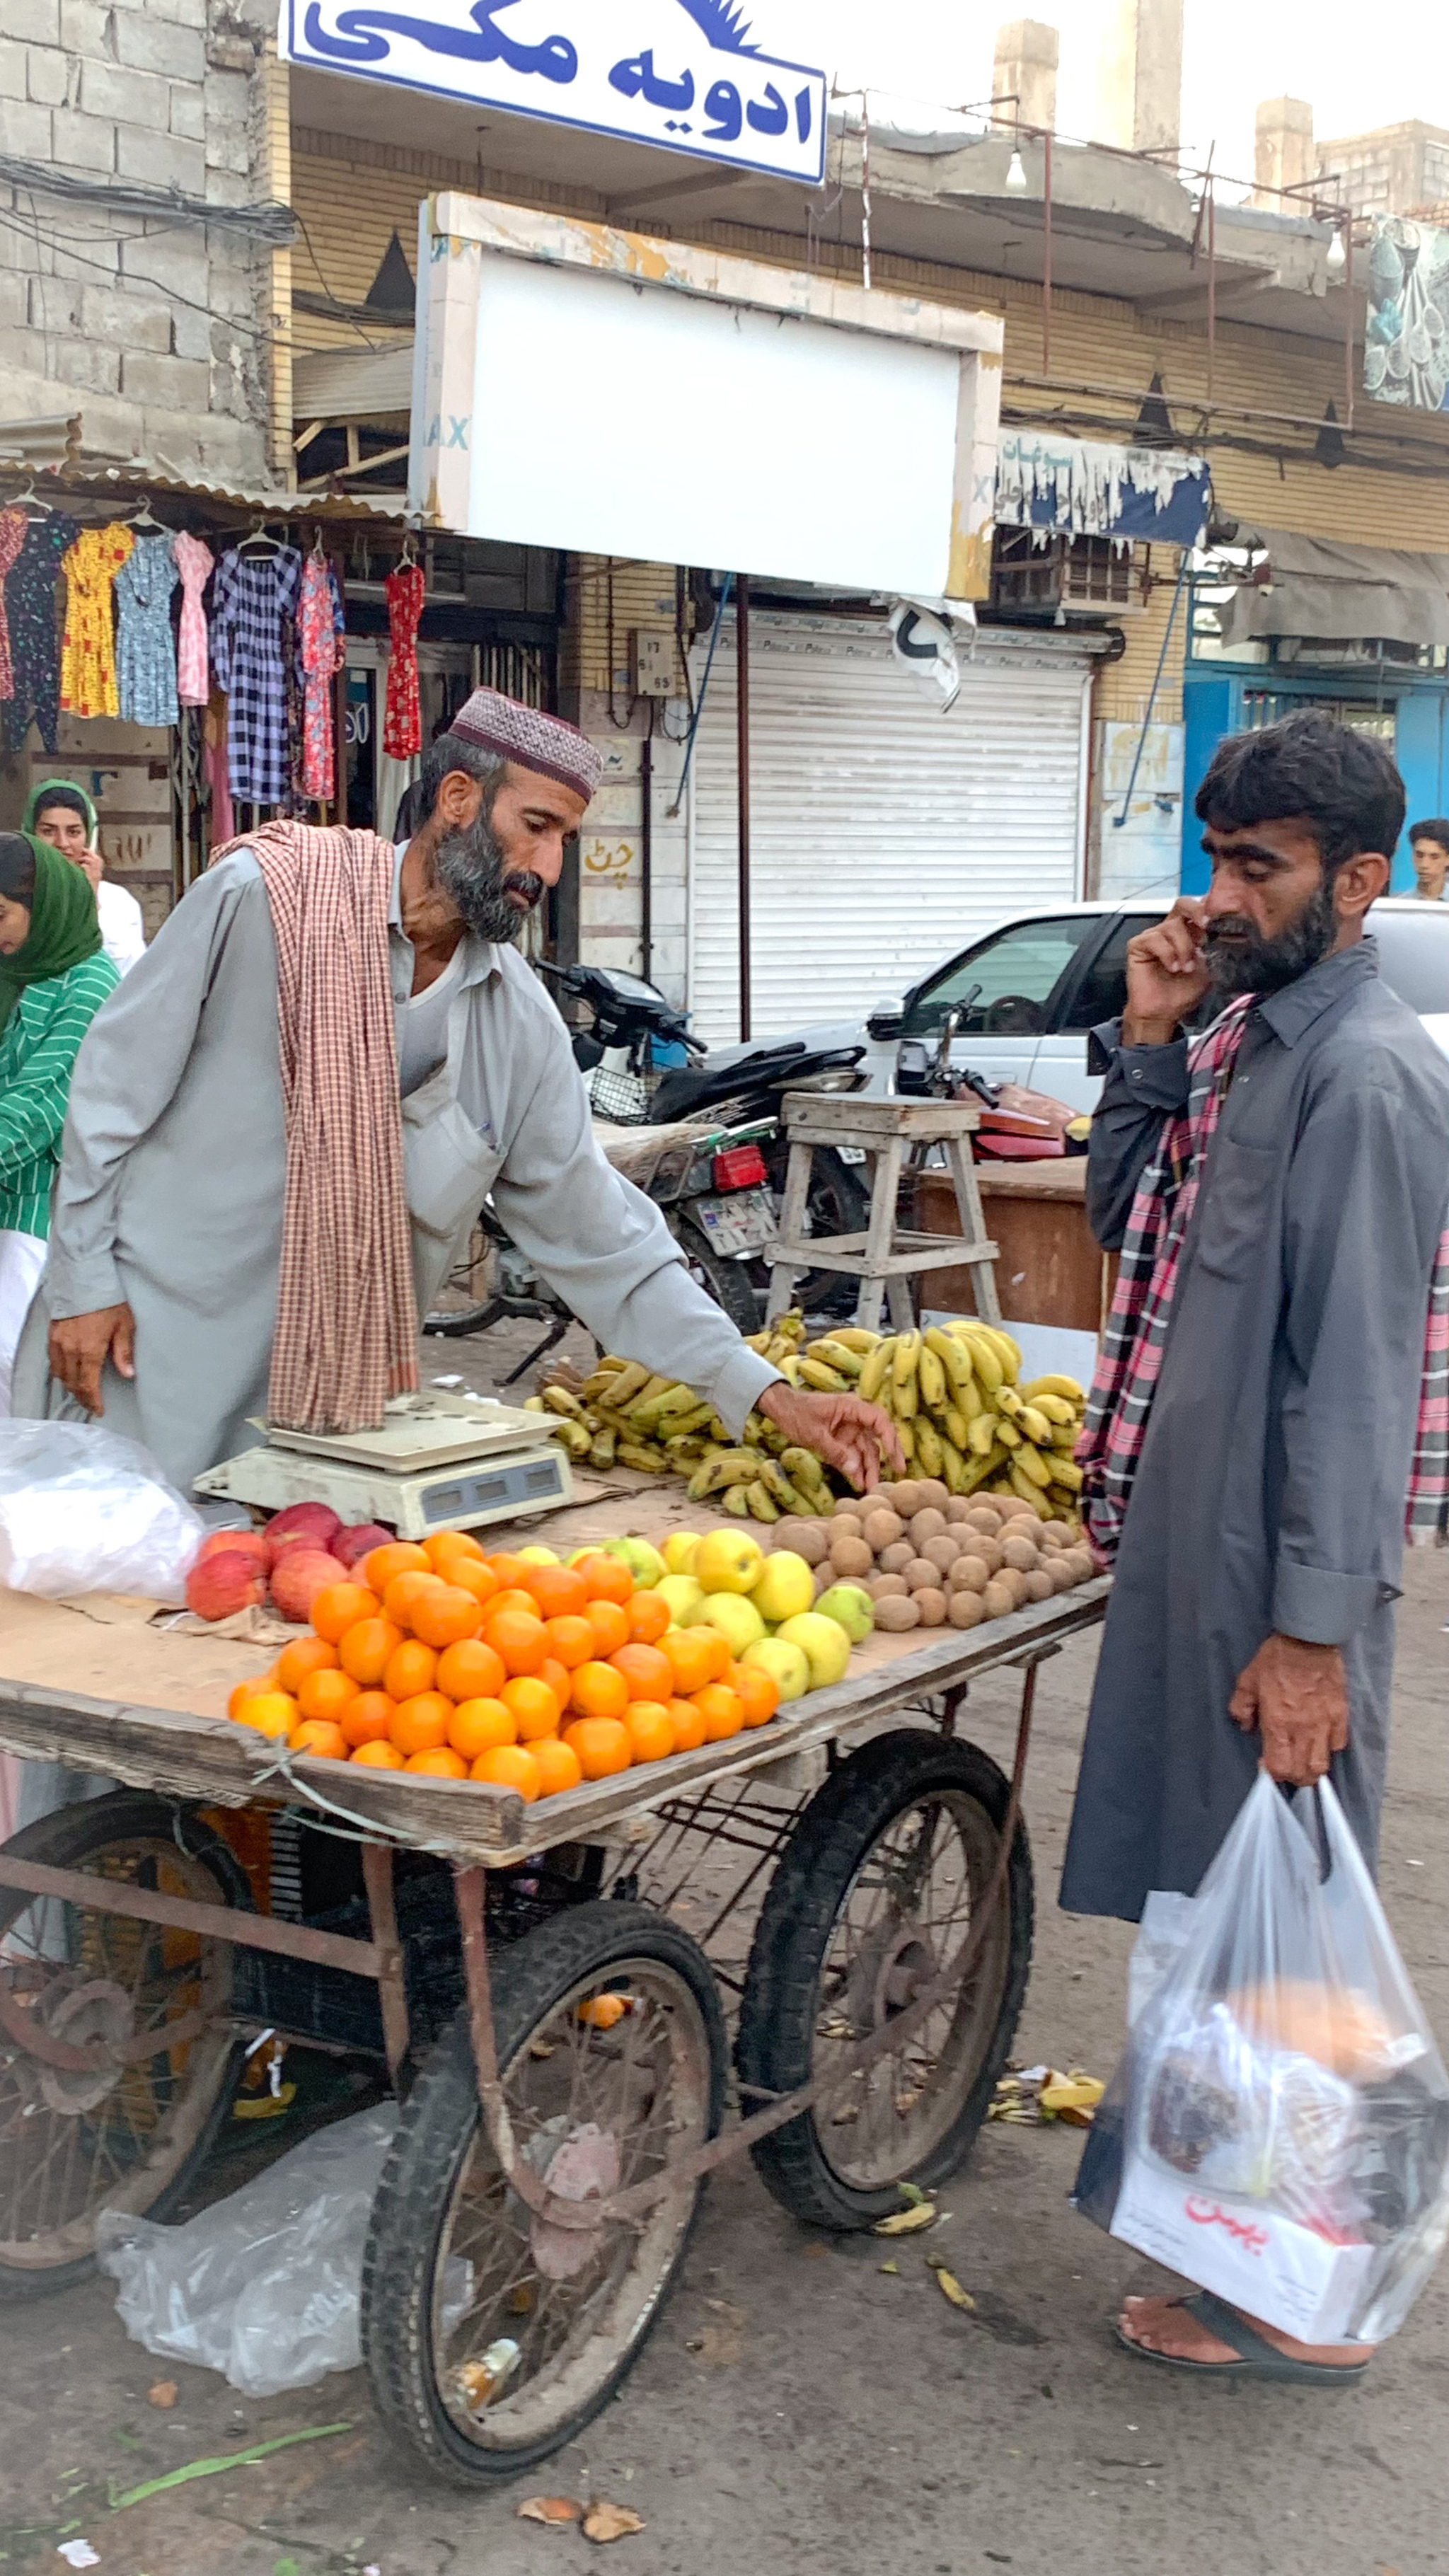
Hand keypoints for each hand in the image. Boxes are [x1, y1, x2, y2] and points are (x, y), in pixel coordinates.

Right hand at [48, 1303, 134, 1416]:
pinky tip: (68, 1373)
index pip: (88, 1385)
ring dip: (70, 1386)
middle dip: (82, 1397)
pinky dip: (60, 1372)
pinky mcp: (52, 1335)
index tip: (99, 1410)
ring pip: (61, 1375)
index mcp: (90, 1351)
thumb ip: (124, 1352)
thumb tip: (128, 1374)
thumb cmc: (109, 1302)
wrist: (84, 1280)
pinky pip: (53, 1361)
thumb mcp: (124, 1326)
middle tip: (91, 1403)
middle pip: (73, 1384)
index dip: (93, 1401)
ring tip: (81, 1391)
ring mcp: (59, 1343)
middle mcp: (71, 1351)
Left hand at [756, 1379, 903, 1493]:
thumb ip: (834, 1451)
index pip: (879, 1420)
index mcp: (852, 1407)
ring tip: (871, 1488)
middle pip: (876, 1439)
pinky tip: (858, 1483)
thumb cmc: (795, 1412)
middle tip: (896, 1475)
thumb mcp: (814, 1433)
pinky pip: (852, 1455)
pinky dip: (855, 1468)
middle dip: (885, 1458)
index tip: (893, 1456)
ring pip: (865, 1450)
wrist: (779, 1408)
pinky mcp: (840, 1440)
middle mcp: (855, 1418)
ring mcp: (848, 1430)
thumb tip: (854, 1468)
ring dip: (868, 1468)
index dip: (889, 1438)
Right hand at [1122, 898, 1212, 1044]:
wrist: (1163, 1013)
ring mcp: (1154, 936)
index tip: (1222, 922)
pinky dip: (1167, 953)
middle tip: (1206, 926)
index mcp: (1190, 932)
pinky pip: (1155, 939)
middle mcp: (1172, 929)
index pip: (1200, 908)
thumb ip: (1218, 949)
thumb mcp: (1211, 969)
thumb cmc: (1184, 992)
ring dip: (1183, 947)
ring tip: (1186, 968)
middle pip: (1183, 903)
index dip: (1211, 909)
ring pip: (1172, 926)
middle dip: (1197, 912)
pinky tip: (1172, 968)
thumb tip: (1230, 934)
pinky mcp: (1138, 945)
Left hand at [1229, 1633, 1348, 1785]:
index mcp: (1278, 1724)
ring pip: (1322, 1765)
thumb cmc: (1276, 1659)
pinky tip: (1320, 1742)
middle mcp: (1303, 1730)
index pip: (1279, 1768)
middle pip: (1302, 1773)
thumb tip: (1245, 1726)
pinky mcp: (1341, 1715)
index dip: (1272, 1773)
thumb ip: (1241, 1707)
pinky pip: (1338, 1744)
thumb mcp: (1247, 1680)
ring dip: (1311, 1770)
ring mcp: (1324, 1724)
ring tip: (1303, 1763)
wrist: (1309, 1640)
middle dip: (1292, 1778)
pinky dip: (1329, 1749)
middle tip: (1286, 1767)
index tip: (1266, 1765)